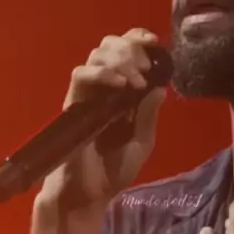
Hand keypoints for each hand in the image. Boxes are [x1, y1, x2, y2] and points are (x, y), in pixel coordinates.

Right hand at [38, 28, 165, 209]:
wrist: (88, 194)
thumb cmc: (113, 171)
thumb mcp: (142, 142)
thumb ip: (149, 115)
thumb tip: (160, 87)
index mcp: (124, 91)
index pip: (129, 51)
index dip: (139, 40)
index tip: (155, 43)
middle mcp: (105, 87)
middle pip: (111, 45)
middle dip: (131, 48)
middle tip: (144, 68)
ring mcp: (88, 94)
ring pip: (97, 55)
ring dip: (120, 60)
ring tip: (134, 81)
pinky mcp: (73, 103)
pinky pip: (81, 75)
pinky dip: (101, 74)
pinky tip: (119, 85)